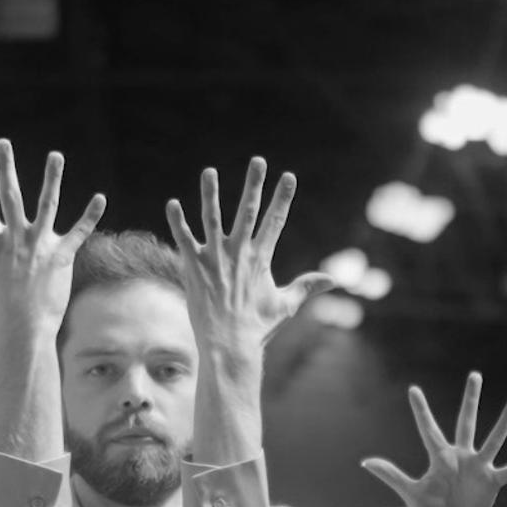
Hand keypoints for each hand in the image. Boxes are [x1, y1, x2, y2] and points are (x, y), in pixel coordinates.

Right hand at [0, 139, 103, 338]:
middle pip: (9, 196)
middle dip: (5, 168)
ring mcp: (40, 246)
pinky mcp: (62, 258)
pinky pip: (79, 233)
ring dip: (52, 178)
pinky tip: (100, 199)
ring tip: (55, 154)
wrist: (23, 331)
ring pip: (47, 204)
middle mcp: (16, 240)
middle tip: (2, 142)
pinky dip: (91, 216)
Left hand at [163, 157, 331, 362]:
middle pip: (247, 211)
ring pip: (211, 218)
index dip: (283, 198)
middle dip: (254, 184)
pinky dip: (177, 222)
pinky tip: (173, 203)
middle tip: (258, 161)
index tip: (289, 176)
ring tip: (209, 171)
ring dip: (210, 193)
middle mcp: (238, 253)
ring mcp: (215, 258)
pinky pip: (184, 239)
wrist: (229, 345)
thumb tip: (334, 280)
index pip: (275, 221)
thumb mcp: (286, 305)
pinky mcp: (193, 267)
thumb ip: (306, 286)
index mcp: (261, 259)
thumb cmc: (257, 327)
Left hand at [362, 371, 506, 506]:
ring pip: (493, 439)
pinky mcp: (492, 482)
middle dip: (470, 400)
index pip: (428, 429)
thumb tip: (364, 462)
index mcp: (439, 457)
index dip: (420, 411)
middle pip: (466, 422)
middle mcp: (460, 457)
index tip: (412, 389)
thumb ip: (391, 475)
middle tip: (474, 375)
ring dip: (504, 421)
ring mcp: (478, 468)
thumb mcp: (410, 493)